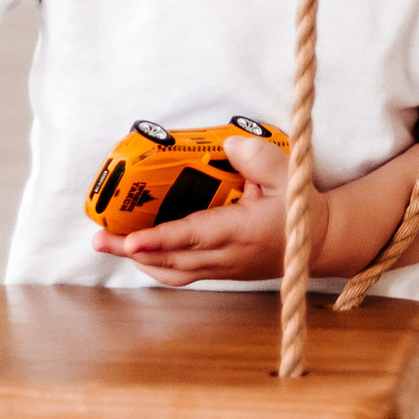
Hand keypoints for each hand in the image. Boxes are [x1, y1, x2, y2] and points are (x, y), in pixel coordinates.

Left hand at [95, 133, 294, 289]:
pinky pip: (180, 273)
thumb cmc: (301, 209)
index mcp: (243, 231)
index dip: (161, 240)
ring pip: (172, 270)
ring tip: (106, 243)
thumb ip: (260, 158)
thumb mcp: (290, 175)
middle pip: (172, 258)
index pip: (195, 237)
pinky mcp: (219, 271)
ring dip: (137, 259)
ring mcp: (222, 267)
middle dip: (131, 250)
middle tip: (99, 237)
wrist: (319, 243)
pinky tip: (135, 252)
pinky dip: (154, 264)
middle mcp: (228, 255)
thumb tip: (229, 145)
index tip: (131, 241)